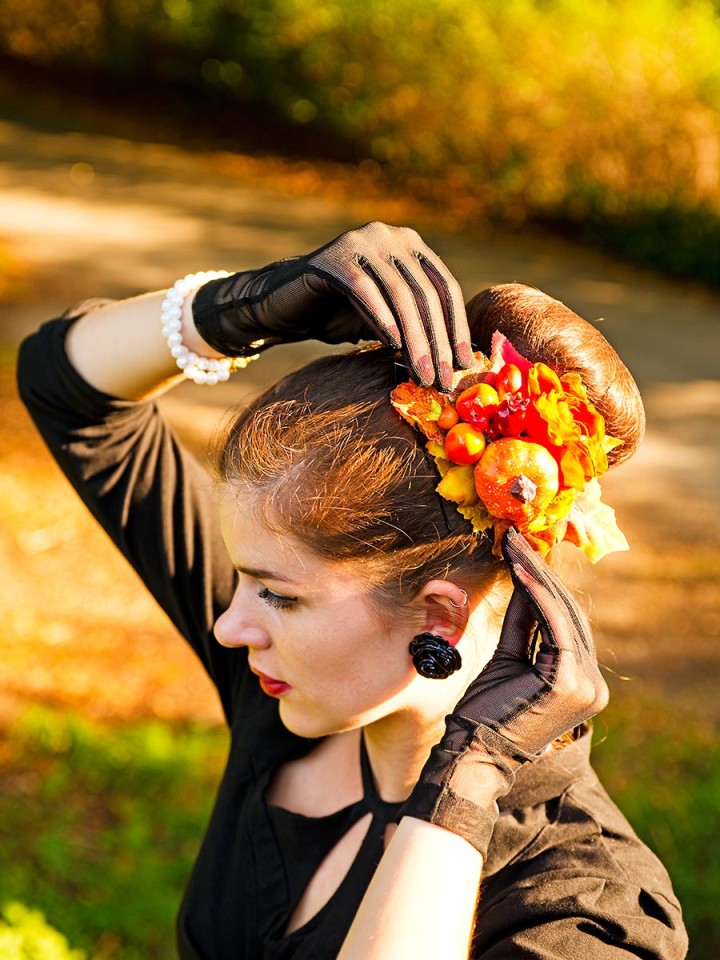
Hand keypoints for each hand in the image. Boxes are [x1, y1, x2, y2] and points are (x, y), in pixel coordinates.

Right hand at [191, 222, 472, 389]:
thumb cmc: (339, 316)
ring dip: (415, 341)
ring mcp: (362, 242)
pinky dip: (382, 320)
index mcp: (411, 245)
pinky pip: (366, 291)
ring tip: (422, 375)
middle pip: (426, 294)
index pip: (445, 288)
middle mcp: (390, 236)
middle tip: (444, 380)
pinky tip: (392, 347)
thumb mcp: (388, 320)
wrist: (284, 306)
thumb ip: (418, 326)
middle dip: (438, 342)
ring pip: (400, 295)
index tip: (467, 365)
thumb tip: (461, 362)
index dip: (458, 328)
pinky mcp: (334, 258)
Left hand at [399, 527, 607, 854]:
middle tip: (516, 539)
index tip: (520, 552)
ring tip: (514, 546)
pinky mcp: (569, 682)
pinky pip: (553, 626)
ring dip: (536, 577)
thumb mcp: (506, 659)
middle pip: (567, 615)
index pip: (565, 623)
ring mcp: (586, 686)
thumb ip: (522, 626)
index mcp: (581, 683)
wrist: (470, 754)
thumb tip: (522, 582)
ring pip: (561, 615)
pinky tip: (519, 570)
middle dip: (540, 574)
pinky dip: (536, 595)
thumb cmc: (482, 712)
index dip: (543, 585)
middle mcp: (592, 686)